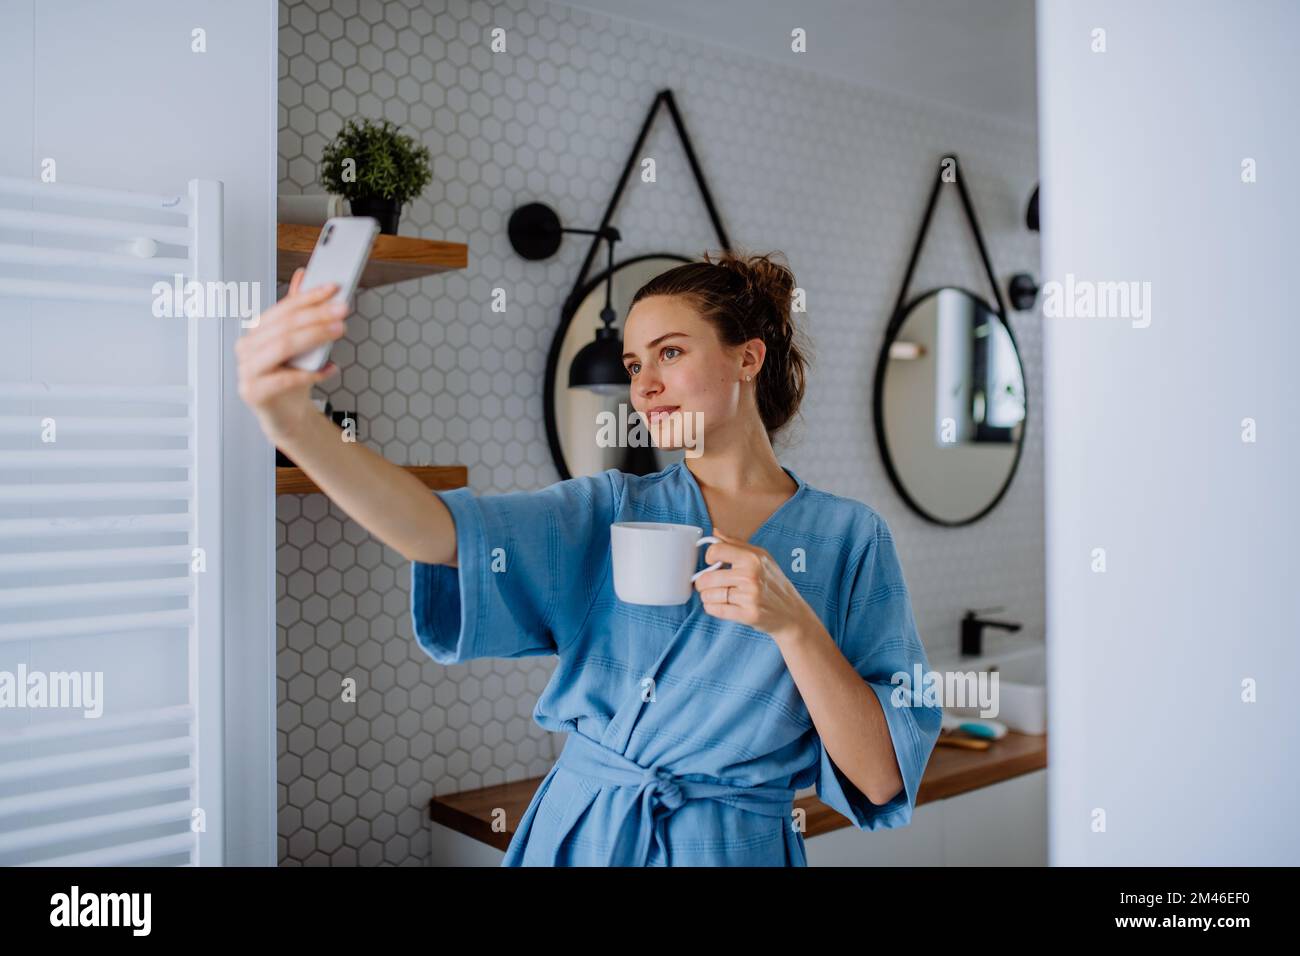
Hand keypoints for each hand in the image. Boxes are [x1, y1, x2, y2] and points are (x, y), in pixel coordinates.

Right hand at [235, 267, 345, 440]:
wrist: (287, 415)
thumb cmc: (292, 377)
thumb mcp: (300, 343)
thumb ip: (299, 312)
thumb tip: (304, 275)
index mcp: (256, 331)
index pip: (283, 308)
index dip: (308, 296)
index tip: (333, 289)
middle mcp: (247, 348)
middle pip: (285, 325)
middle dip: (316, 315)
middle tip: (342, 310)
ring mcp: (247, 370)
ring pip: (283, 346)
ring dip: (314, 336)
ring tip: (339, 330)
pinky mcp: (253, 392)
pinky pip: (284, 378)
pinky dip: (310, 373)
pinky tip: (329, 369)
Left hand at [693, 529, 816, 640]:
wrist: (792, 613)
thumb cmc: (774, 583)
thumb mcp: (761, 557)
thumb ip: (736, 544)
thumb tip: (715, 532)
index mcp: (753, 558)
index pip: (716, 551)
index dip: (709, 557)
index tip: (711, 562)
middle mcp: (751, 576)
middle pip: (707, 578)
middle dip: (702, 582)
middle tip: (708, 584)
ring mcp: (750, 597)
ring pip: (708, 595)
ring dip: (707, 596)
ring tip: (716, 595)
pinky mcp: (747, 615)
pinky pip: (715, 610)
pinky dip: (711, 608)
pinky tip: (719, 604)